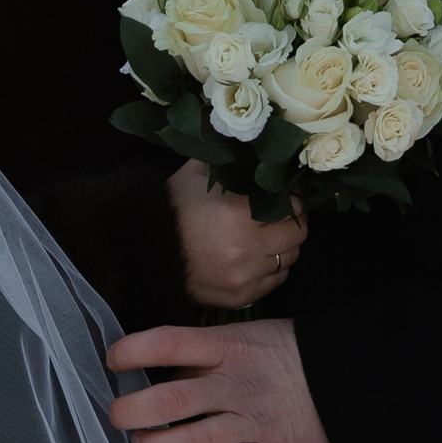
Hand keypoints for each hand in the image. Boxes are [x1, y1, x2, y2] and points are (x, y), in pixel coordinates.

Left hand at [105, 320, 331, 442]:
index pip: (169, 342)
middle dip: (132, 411)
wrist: (350, 380)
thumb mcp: (247, 336)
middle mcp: (236, 383)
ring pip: (190, 442)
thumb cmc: (290, 354)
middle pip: (171, 400)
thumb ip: (205, 354)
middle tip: (118, 414)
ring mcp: (251, 421)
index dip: (133, 350)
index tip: (114, 359)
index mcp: (228, 346)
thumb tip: (158, 369)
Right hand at [167, 159, 306, 311]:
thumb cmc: (171, 209)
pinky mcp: (241, 297)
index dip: (291, 196)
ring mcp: (244, 276)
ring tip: (271, 234)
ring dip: (285, 244)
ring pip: (290, 257)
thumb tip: (255, 145)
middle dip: (293, 219)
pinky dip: (274, 266)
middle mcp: (245, 248)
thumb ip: (228, 159)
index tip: (286, 192)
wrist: (144, 253)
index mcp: (236, 214)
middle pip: (297, 233)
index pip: (290, 205)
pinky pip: (277, 280)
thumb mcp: (196, 174)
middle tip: (283, 212)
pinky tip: (260, 255)